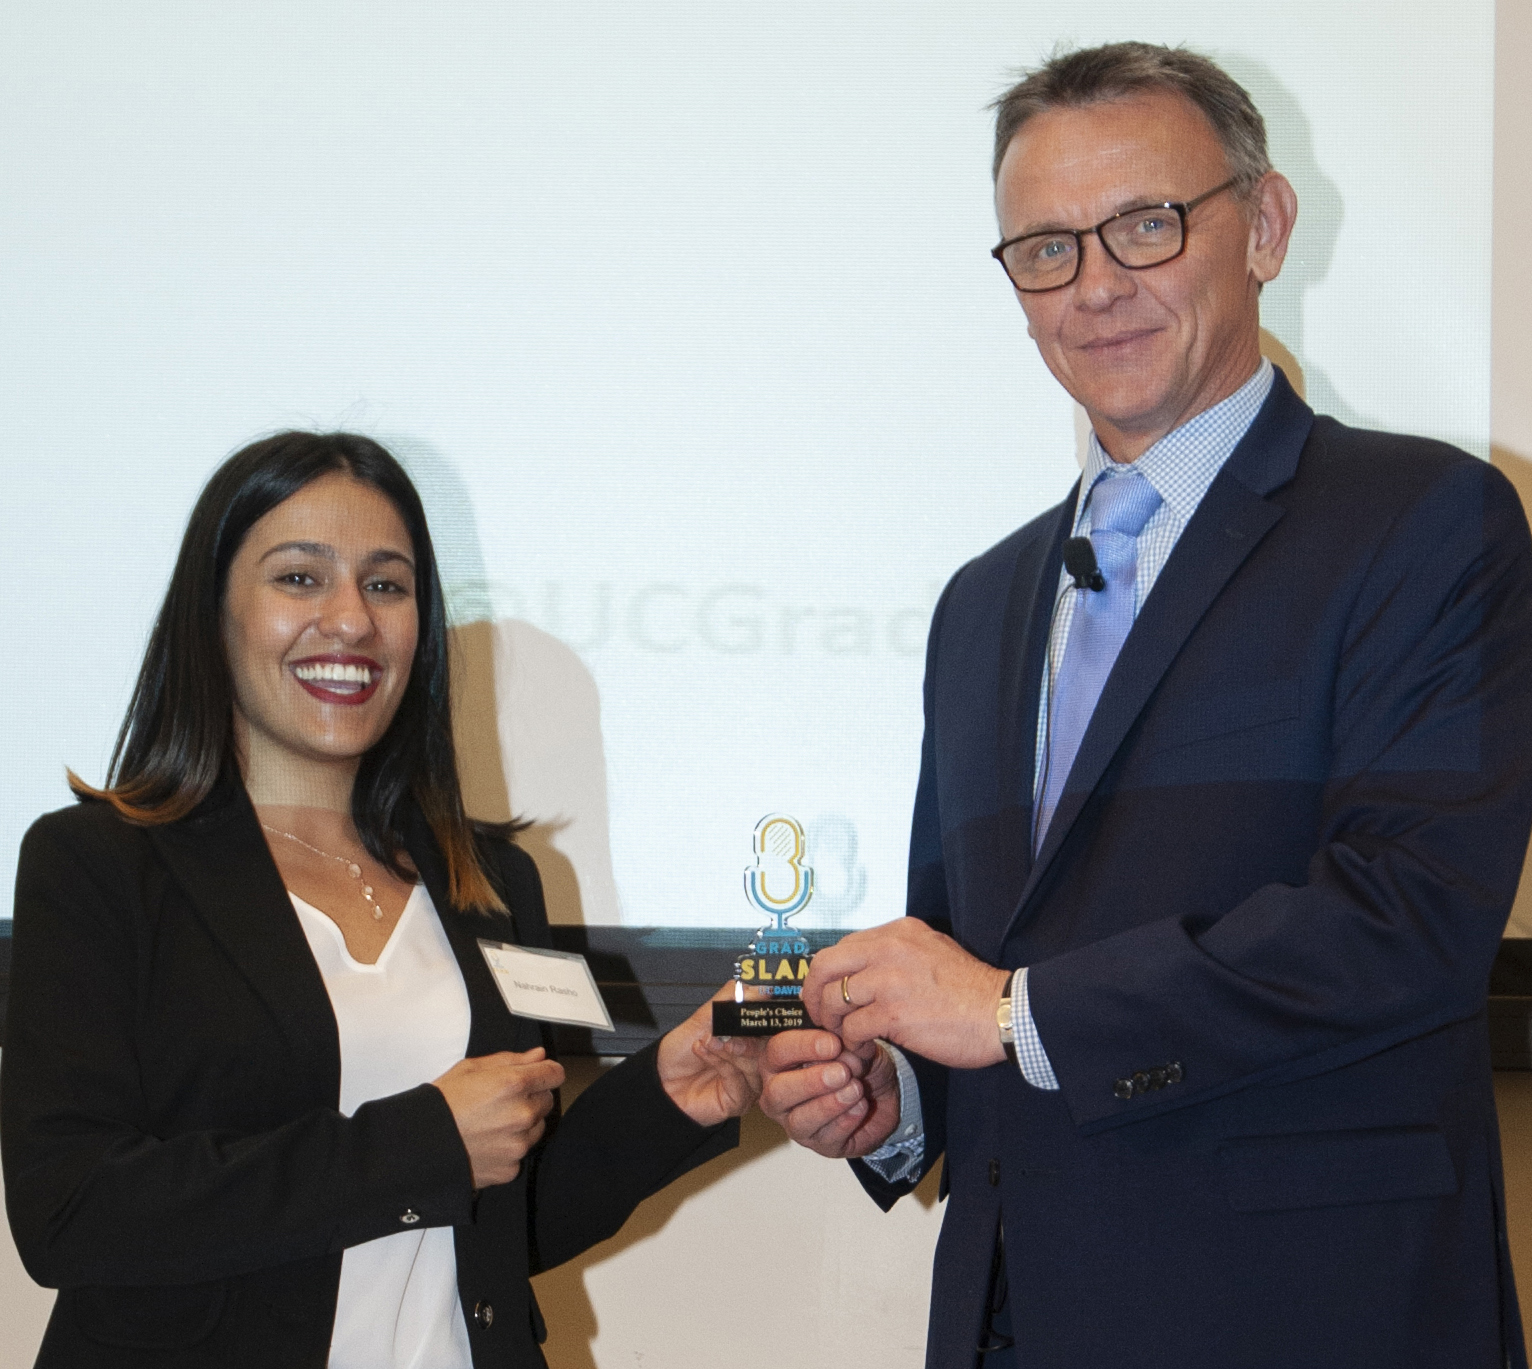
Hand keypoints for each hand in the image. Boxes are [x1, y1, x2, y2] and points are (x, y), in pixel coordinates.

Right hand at [432, 1048, 564, 1188]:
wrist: (419, 1145)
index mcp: (514, 1084)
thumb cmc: (441, 1104)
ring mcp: (518, 1144)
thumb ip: (511, 1060)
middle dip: (531, 1098)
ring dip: (523, 1124)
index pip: (555, 1074)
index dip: (545, 1072)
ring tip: (491, 1123)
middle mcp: (522, 1115)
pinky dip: (509, 1148)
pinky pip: (521, 1154)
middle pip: (547, 1101)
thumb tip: (538, 1056)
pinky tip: (486, 1143)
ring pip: (537, 1128)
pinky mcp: (510, 1168)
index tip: (538, 1075)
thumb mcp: (471, 1069)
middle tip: (502, 1101)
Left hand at [656, 984, 767, 1126]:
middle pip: (769, 1047)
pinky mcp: (740, 1100)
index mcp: (749, 1039)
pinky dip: (721, 1062)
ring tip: (709, 1041)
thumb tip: (754, 988)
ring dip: (729, 1049)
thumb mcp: (703, 1018)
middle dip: (746, 1036)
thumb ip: (728, 1000)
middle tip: (725, 1031)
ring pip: (755, 1064)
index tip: (755, 1009)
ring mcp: (749, 1081)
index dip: (764, 1018)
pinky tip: (705, 1052)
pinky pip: (740, 1080)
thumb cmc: (681, 1052)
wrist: (661, 1081)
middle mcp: (753, 1061)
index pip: (770, 1027)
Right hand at [759, 1030, 902, 1158]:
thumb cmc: (857, 1064)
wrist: (883, 1095)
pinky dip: (846, 1121)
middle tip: (842, 1072)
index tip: (834, 1044)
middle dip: (811, 1081)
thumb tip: (839, 1051)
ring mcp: (795, 1123)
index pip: (778, 1051)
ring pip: (799, 1121)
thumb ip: (843, 1045)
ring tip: (856, 1089)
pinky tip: (861, 1107)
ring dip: (830, 1104)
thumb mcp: (854, 1046)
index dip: (804, 1046)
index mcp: (780, 1061)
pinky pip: (826, 1138)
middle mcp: (779, 1094)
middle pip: (778, 1091)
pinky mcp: (818, 1145)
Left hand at [802, 918, 1010, 1068]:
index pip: (842, 947)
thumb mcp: (934, 950)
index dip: (828, 975)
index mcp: (898, 932)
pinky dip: (853, 1043)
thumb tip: (865, 969)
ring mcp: (888, 979)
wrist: (1002, 1013)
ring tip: (849, 1038)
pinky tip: (865, 1049)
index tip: (828, 994)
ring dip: (835, 1024)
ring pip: (834, 1000)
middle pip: (825, 966)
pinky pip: (852, 1028)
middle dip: (815, 995)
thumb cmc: (972, 990)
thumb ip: (898, 953)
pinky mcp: (892, 1012)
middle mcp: (889, 948)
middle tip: (822, 1017)